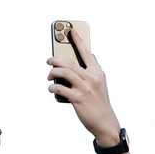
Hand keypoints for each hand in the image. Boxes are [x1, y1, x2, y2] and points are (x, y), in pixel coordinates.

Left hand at [45, 27, 120, 146]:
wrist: (105, 122)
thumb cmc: (99, 103)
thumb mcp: (99, 85)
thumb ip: (90, 73)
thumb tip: (74, 64)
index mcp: (98, 72)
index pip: (87, 53)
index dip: (78, 41)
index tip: (71, 31)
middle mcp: (92, 78)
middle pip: (69, 62)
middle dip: (55, 60)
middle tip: (49, 60)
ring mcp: (85, 88)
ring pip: (63, 73)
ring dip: (52, 73)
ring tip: (49, 77)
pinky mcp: (78, 98)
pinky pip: (59, 88)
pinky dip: (52, 88)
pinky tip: (52, 89)